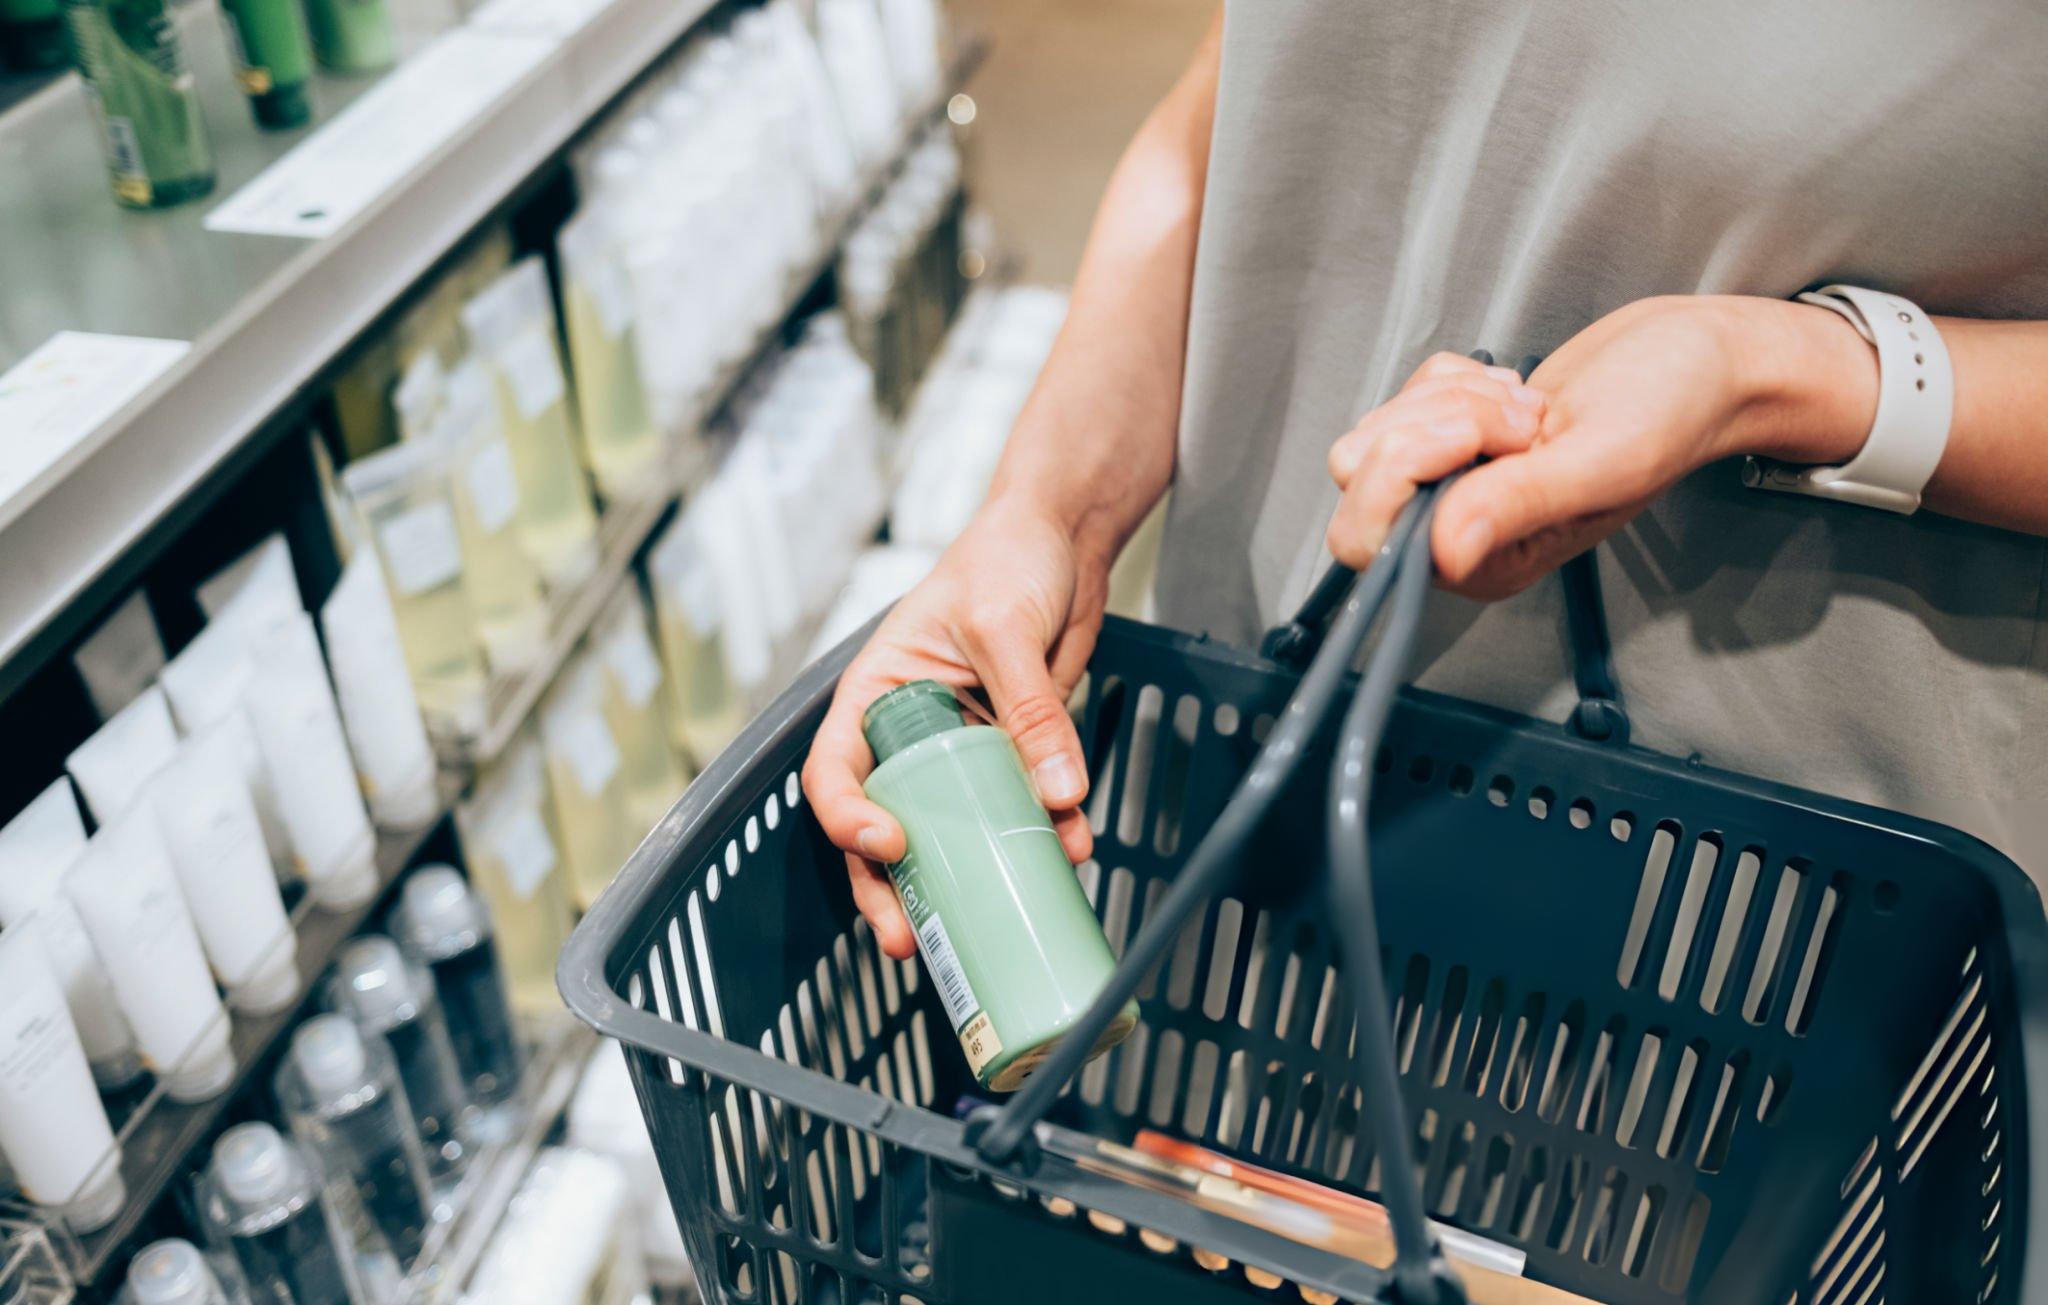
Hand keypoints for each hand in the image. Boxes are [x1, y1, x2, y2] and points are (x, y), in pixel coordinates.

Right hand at [801, 495, 1104, 958]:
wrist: (1063, 537)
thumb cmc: (1006, 558)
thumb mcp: (1005, 629)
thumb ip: (1030, 709)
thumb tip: (1060, 793)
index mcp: (875, 695)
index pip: (836, 771)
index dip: (849, 819)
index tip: (888, 844)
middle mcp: (907, 732)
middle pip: (884, 824)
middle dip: (890, 889)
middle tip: (910, 938)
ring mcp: (959, 748)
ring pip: (951, 832)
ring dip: (970, 877)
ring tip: (995, 917)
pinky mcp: (1011, 753)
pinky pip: (1017, 808)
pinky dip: (1041, 836)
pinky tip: (1068, 852)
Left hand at [1327, 296, 1878, 598]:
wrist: (1698, 359)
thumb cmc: (1671, 411)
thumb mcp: (1601, 460)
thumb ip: (1519, 502)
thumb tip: (1443, 550)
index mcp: (1488, 563)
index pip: (1370, 540)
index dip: (1400, 474)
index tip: (1474, 433)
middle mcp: (1460, 532)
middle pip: (1359, 478)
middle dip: (1429, 423)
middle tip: (1516, 415)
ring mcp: (1455, 482)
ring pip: (1380, 428)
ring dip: (1449, 397)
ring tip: (1528, 405)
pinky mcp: (1453, 435)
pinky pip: (1408, 394)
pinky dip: (1456, 376)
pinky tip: (1517, 391)